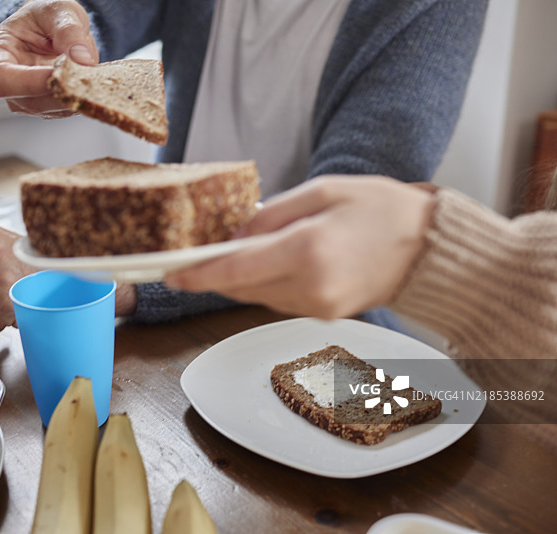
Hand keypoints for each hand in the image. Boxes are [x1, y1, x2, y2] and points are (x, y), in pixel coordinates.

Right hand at [0, 0, 98, 117]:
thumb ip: (69, 31)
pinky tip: (87, 78)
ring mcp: (28, 100)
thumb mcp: (58, 10)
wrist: (55, 27)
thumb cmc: (47, 16)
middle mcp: (8, 84)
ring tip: (86, 67)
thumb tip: (82, 60)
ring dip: (76, 92)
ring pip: (54, 109)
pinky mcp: (49, 108)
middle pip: (33, 102)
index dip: (30, 82)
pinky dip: (83, 96)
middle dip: (62, 89)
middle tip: (86, 68)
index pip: (2, 81)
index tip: (58, 71)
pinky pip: (69, 108)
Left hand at [165, 176, 435, 318]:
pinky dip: (261, 284)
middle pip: (239, 288)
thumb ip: (271, 214)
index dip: (197, 273)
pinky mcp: (323, 314)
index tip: (169, 274)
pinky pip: (276, 300)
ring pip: (255, 296)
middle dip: (211, 274)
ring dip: (237, 278)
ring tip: (232, 252)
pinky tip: (265, 263)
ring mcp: (318, 307)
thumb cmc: (381, 209)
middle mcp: (310, 288)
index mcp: (308, 251)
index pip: (236, 269)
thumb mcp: (322, 191)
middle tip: (190, 257)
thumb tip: (233, 234)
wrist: (430, 248)